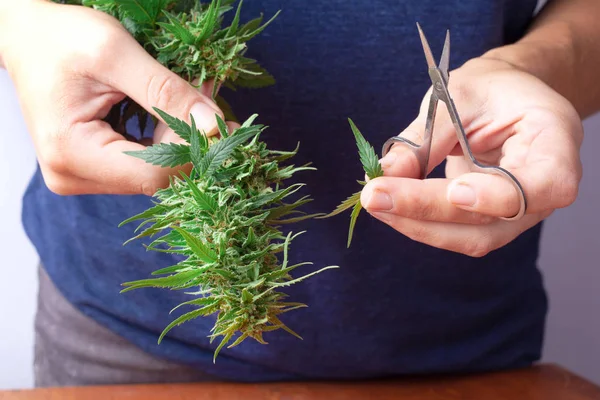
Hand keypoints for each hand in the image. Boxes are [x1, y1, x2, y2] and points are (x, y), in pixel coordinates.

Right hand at [0, 0, 222, 195]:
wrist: (27, 38)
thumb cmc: (61, 39)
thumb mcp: (115, 53)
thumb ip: (165, 91)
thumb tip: (213, 125)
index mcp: (71, 153)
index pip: (154, 173)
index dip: (194, 151)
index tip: (220, 121)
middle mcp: (74, 176)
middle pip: (156, 177)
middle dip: (192, 143)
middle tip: (215, 107)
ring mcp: (84, 176)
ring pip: (155, 173)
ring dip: (183, 141)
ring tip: (199, 105)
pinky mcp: (95, 169)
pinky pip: (144, 164)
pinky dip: (167, 141)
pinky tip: (179, 115)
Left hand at [360, 57, 582, 256]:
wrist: (500, 98)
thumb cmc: (487, 89)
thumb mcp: (457, 95)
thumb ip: (426, 136)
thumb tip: (386, 174)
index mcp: (554, 141)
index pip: (546, 184)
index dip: (500, 196)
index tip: (454, 190)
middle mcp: (546, 186)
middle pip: (495, 219)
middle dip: (429, 210)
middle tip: (375, 196)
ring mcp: (520, 211)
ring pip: (474, 238)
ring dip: (418, 224)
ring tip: (374, 201)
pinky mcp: (492, 221)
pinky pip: (457, 233)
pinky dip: (419, 223)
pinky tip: (389, 206)